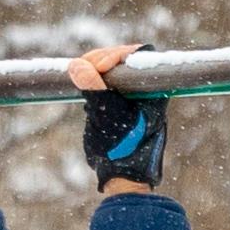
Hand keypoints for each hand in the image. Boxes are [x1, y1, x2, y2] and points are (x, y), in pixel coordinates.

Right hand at [70, 46, 165, 191]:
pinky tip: (80, 84)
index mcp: (151, 90)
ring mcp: (128, 97)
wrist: (122, 176)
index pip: (139, 54)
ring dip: (92, 69)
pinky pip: (102, 83)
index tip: (99, 67)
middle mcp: (143, 90)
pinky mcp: (115, 104)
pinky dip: (90, 80)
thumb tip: (77, 65)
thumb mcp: (107, 115)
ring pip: (110, 70)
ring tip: (79, 75)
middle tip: (83, 68)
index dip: (118, 54)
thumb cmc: (123, 148)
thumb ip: (94, 88)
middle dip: (100, 59)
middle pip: (122, 59)